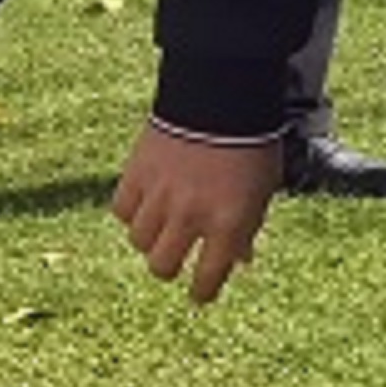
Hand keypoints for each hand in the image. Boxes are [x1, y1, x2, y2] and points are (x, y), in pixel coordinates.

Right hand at [111, 123, 287, 304]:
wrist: (221, 93)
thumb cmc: (250, 142)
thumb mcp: (263, 189)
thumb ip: (248, 227)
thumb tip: (240, 260)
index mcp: (228, 224)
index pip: (207, 280)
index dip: (202, 292)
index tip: (199, 293)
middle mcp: (190, 216)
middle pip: (162, 267)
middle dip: (170, 267)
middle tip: (175, 256)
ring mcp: (160, 196)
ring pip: (139, 242)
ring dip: (151, 237)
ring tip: (161, 223)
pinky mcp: (136, 174)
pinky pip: (122, 211)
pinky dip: (132, 211)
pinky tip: (145, 201)